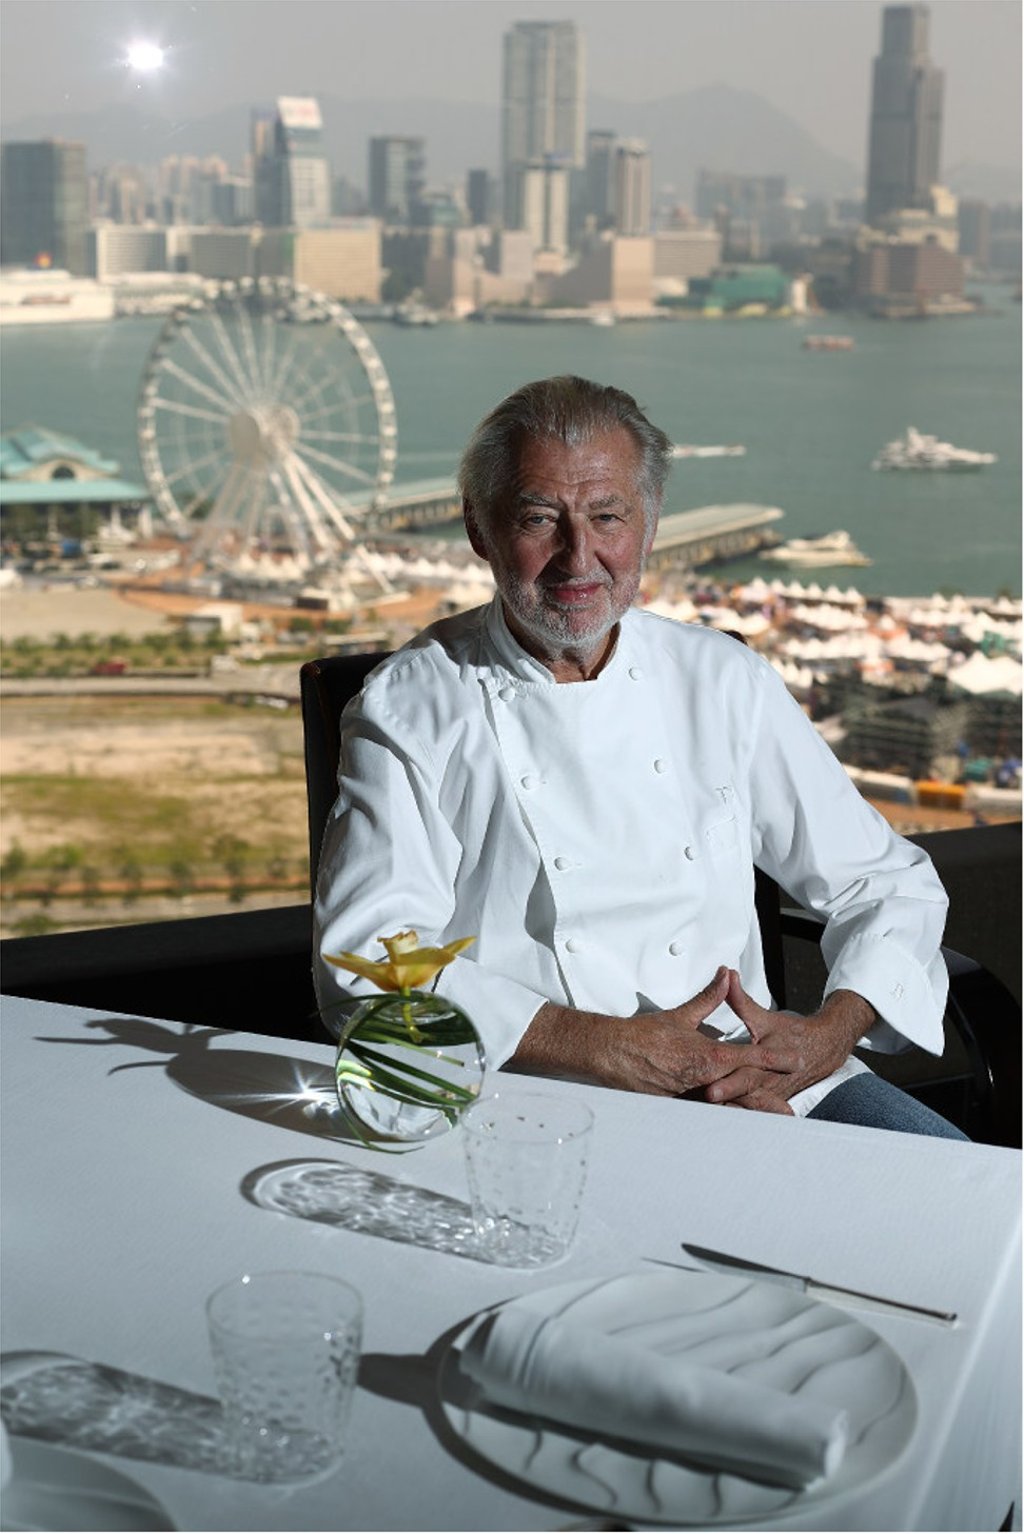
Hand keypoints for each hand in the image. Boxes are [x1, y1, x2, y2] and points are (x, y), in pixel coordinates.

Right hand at [510, 967, 802, 1097]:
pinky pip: (703, 1116)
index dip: (773, 1059)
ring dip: (747, 1113)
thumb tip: (726, 976)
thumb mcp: (681, 1015)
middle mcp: (702, 1079)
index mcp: (706, 1056)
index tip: (794, 1061)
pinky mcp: (677, 1107)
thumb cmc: (644, 1035)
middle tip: (788, 1111)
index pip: (748, 1057)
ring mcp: (689, 1096)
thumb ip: (709, 998)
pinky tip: (731, 1126)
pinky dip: (720, 1120)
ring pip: (725, 1108)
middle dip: (766, 1101)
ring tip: (767, 1121)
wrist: (611, 1053)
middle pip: (742, 1091)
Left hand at [703, 972, 875, 1110]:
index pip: (745, 1076)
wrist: (825, 1047)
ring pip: (747, 1110)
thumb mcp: (765, 1017)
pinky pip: (752, 1113)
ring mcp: (771, 1096)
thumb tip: (727, 976)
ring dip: (728, 1115)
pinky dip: (737, 1117)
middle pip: (743, 1099)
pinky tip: (718, 1125)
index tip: (709, 1092)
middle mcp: (770, 1083)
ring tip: (704, 1122)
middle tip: (701, 1112)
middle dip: (723, 1106)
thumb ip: (741, 1000)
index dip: (728, 1085)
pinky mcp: (769, 1102)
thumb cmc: (793, 1033)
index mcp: (769, 1063)